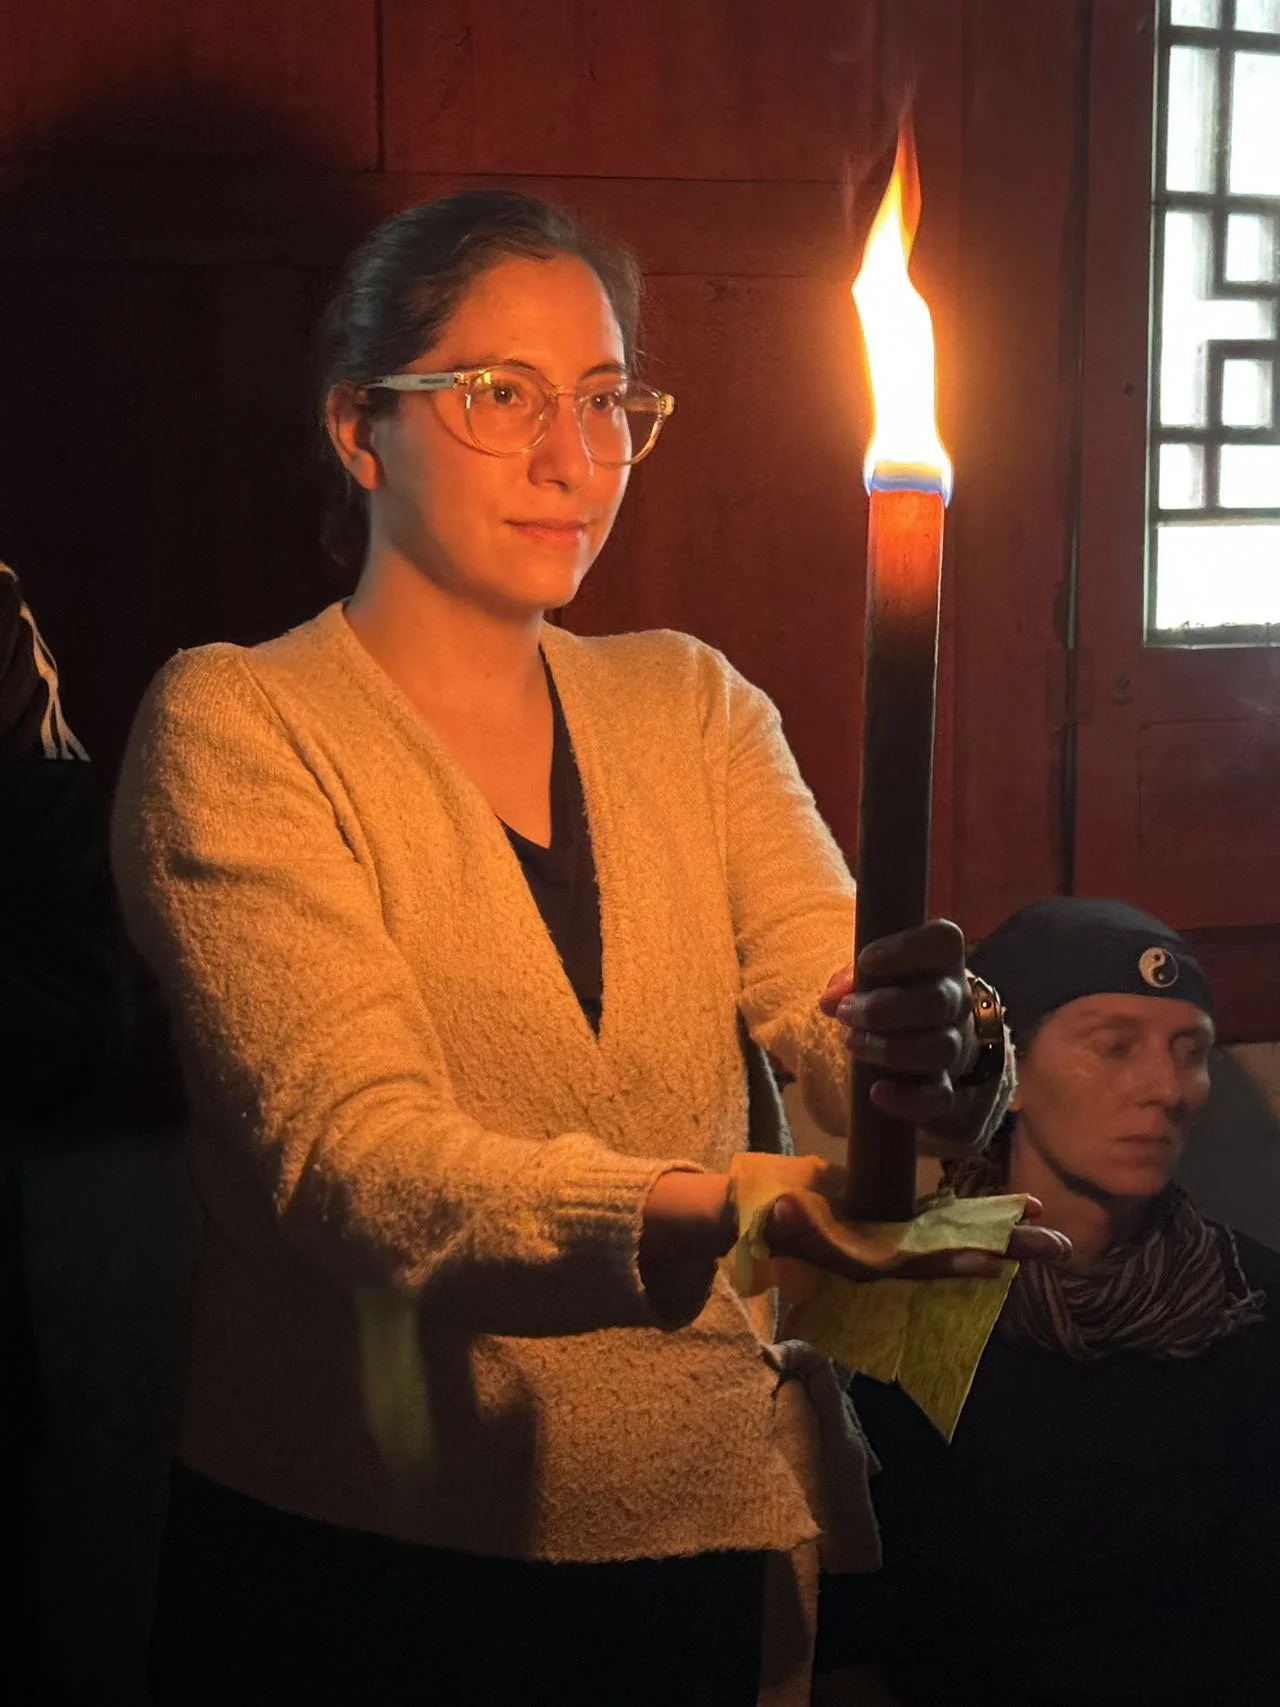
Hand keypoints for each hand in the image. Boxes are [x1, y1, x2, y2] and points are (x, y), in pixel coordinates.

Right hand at [764, 1190, 1070, 1282]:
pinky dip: (977, 1215)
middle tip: (1061, 1248)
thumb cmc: (768, 1226)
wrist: (765, 1226)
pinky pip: (945, 1222)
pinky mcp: (897, 1223)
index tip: (993, 1262)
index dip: (951, 1262)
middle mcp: (891, 1254)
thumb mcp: (774, 1223)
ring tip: (1047, 1221)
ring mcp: (897, 1239)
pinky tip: (1011, 1210)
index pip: (915, 1264)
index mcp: (866, 1259)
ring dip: (1002, 1232)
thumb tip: (784, 1209)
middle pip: (955, 1253)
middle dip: (1004, 1249)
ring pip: (958, 1237)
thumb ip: (782, 1221)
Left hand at [821, 919, 977, 1129]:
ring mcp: (958, 1045)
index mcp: (941, 963)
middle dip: (883, 1009)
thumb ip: (851, 979)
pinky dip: (908, 1098)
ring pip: (941, 1048)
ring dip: (890, 1049)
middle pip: (938, 1000)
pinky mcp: (951, 1088)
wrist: (930, 1043)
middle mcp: (958, 1001)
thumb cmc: (894, 996)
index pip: (944, 941)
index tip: (866, 962)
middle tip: (847, 1014)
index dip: (905, 949)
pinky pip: (941, 1098)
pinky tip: (878, 1092)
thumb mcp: (874, 978)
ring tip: (854, 1043)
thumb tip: (831, 999)